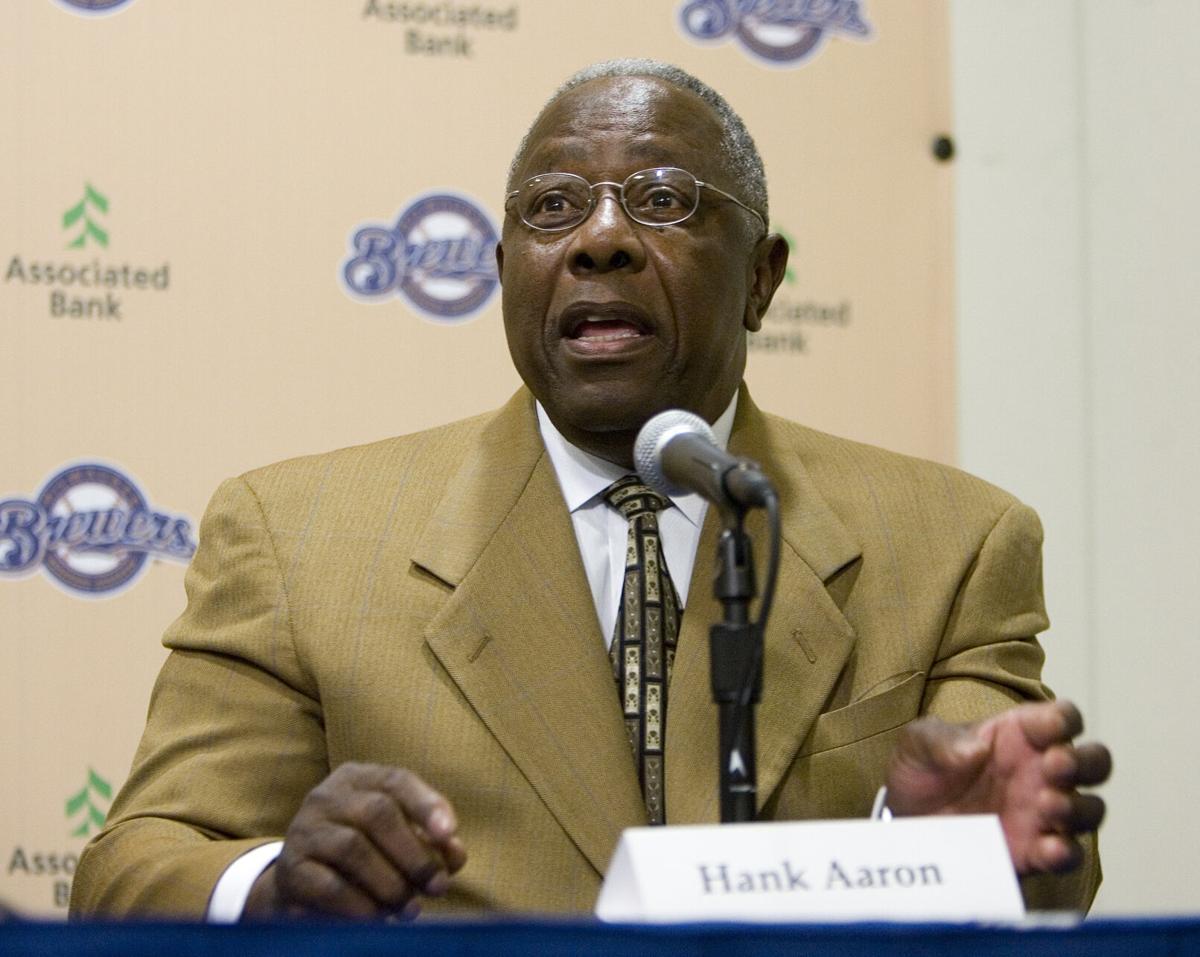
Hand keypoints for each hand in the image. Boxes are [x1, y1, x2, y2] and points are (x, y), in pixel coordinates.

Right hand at [243, 763, 466, 919]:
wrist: (302, 884)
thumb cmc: (365, 854)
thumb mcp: (399, 840)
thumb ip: (432, 842)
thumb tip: (455, 854)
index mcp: (359, 779)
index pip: (397, 781)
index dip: (427, 805)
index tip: (450, 834)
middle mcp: (328, 796)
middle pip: (377, 813)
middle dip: (414, 853)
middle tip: (438, 887)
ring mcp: (305, 829)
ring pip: (354, 848)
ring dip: (391, 883)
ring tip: (411, 908)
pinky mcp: (291, 869)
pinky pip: (329, 886)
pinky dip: (361, 905)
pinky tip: (379, 918)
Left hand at [885, 701, 1110, 874]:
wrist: (906, 821)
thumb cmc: (922, 771)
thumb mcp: (918, 744)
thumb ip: (940, 740)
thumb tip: (973, 749)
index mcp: (1021, 735)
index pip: (1062, 718)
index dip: (1065, 719)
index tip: (1050, 726)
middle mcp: (1041, 772)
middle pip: (1094, 762)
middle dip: (1084, 762)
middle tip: (1055, 764)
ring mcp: (1042, 813)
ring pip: (1089, 809)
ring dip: (1077, 807)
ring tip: (1047, 804)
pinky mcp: (1034, 852)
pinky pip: (1067, 855)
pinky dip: (1065, 853)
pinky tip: (1048, 848)